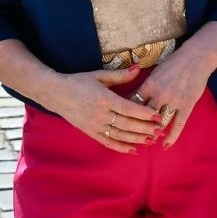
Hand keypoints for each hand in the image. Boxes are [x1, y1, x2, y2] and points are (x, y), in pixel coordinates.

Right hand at [45, 66, 163, 152]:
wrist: (56, 93)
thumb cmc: (79, 82)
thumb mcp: (99, 76)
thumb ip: (120, 75)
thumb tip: (138, 68)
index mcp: (104, 98)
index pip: (128, 108)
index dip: (144, 113)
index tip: (157, 116)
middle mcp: (100, 114)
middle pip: (127, 124)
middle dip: (145, 129)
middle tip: (160, 130)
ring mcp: (94, 125)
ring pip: (120, 135)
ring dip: (137, 139)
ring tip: (151, 140)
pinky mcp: (90, 132)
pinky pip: (108, 142)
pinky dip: (121, 148)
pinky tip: (133, 150)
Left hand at [134, 46, 216, 147]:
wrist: (196, 58)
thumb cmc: (173, 64)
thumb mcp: (155, 73)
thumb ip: (145, 87)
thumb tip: (132, 98)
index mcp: (149, 84)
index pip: (132, 103)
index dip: (126, 113)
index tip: (122, 121)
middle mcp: (159, 95)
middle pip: (144, 116)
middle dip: (137, 126)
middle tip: (131, 135)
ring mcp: (174, 101)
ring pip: (159, 122)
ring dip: (152, 132)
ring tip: (147, 140)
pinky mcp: (187, 105)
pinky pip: (178, 125)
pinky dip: (171, 137)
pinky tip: (165, 145)